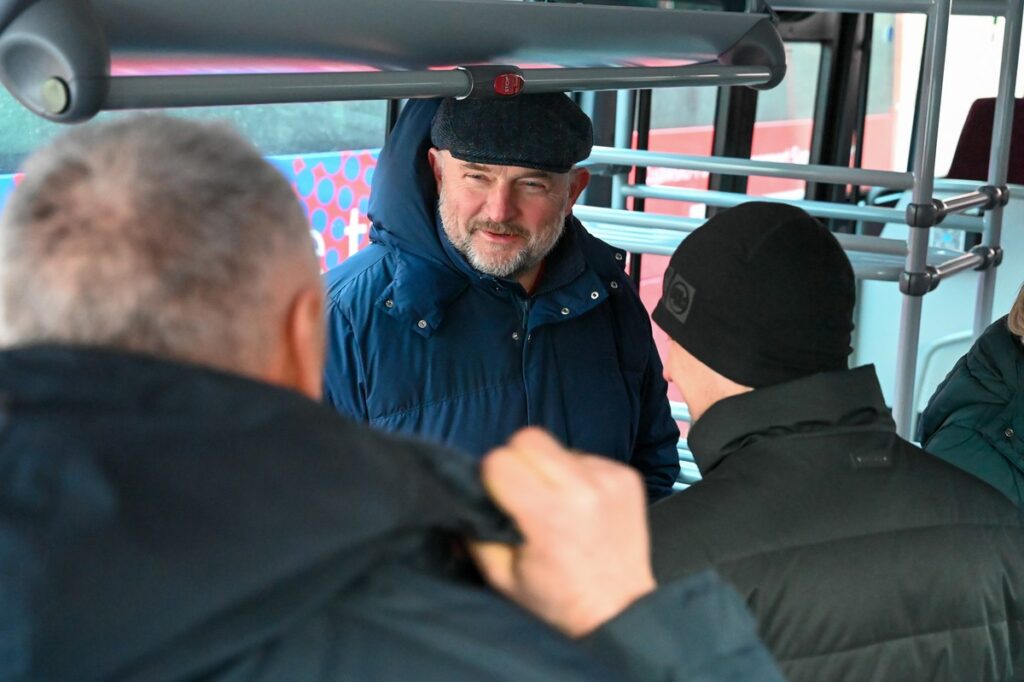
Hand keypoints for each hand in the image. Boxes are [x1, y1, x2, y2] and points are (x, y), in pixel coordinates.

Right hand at [470, 428, 655, 637]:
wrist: (621, 611)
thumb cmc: (559, 601)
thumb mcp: (503, 578)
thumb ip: (475, 536)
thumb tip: (462, 499)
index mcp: (547, 515)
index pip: (500, 458)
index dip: (492, 475)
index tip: (499, 496)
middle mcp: (581, 489)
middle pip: (528, 437)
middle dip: (518, 460)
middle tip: (523, 492)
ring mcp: (608, 479)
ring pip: (558, 446)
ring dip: (549, 468)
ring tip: (557, 503)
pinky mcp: (627, 476)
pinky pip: (586, 457)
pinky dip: (577, 476)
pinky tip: (581, 506)